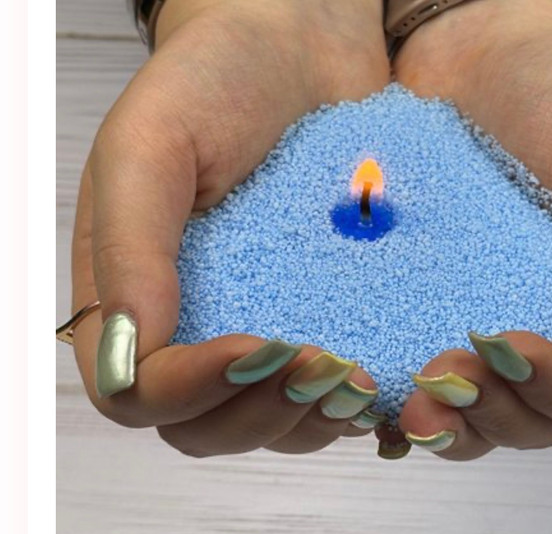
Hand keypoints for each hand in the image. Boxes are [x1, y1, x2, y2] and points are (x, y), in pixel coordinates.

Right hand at [70, 0, 389, 455]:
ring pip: (266, 425)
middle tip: (320, 366)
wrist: (301, 48)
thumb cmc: (216, 80)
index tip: (256, 346)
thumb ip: (131, 244)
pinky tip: (378, 378)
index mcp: (132, 295)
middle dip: (259, 412)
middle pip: (202, 426)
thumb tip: (132, 347)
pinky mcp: (315, 321)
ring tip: (355, 377)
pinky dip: (345, 404)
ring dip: (308, 418)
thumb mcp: (154, 143)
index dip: (192, 389)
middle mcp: (191, 326)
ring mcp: (256, 330)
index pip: (138, 389)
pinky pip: (320, 394)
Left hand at [393, 0, 551, 459]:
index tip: (506, 345)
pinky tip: (374, 395)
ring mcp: (486, 337)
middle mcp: (551, 342)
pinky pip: (418, 383)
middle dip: (489, 414)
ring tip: (408, 403)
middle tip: (442, 376)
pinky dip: (399, 402)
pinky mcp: (429, 323)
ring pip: (473, 420)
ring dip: (443, 424)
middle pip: (529, 424)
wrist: (480, 65)